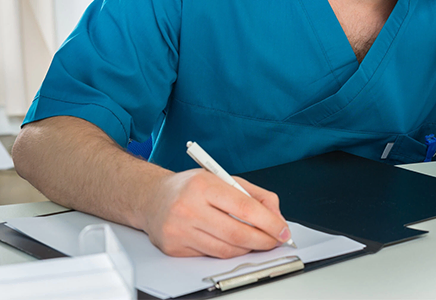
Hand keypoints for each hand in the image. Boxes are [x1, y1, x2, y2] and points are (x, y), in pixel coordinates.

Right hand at [144, 169, 291, 257]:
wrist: (152, 198)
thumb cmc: (191, 187)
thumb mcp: (223, 179)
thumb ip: (254, 195)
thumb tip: (277, 216)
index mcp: (204, 185)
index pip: (244, 207)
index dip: (269, 222)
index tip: (282, 230)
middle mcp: (189, 207)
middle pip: (237, 233)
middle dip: (263, 240)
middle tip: (275, 240)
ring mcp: (179, 230)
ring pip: (226, 250)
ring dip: (248, 249)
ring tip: (256, 241)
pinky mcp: (174, 248)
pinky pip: (211, 256)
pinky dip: (228, 252)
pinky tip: (233, 243)